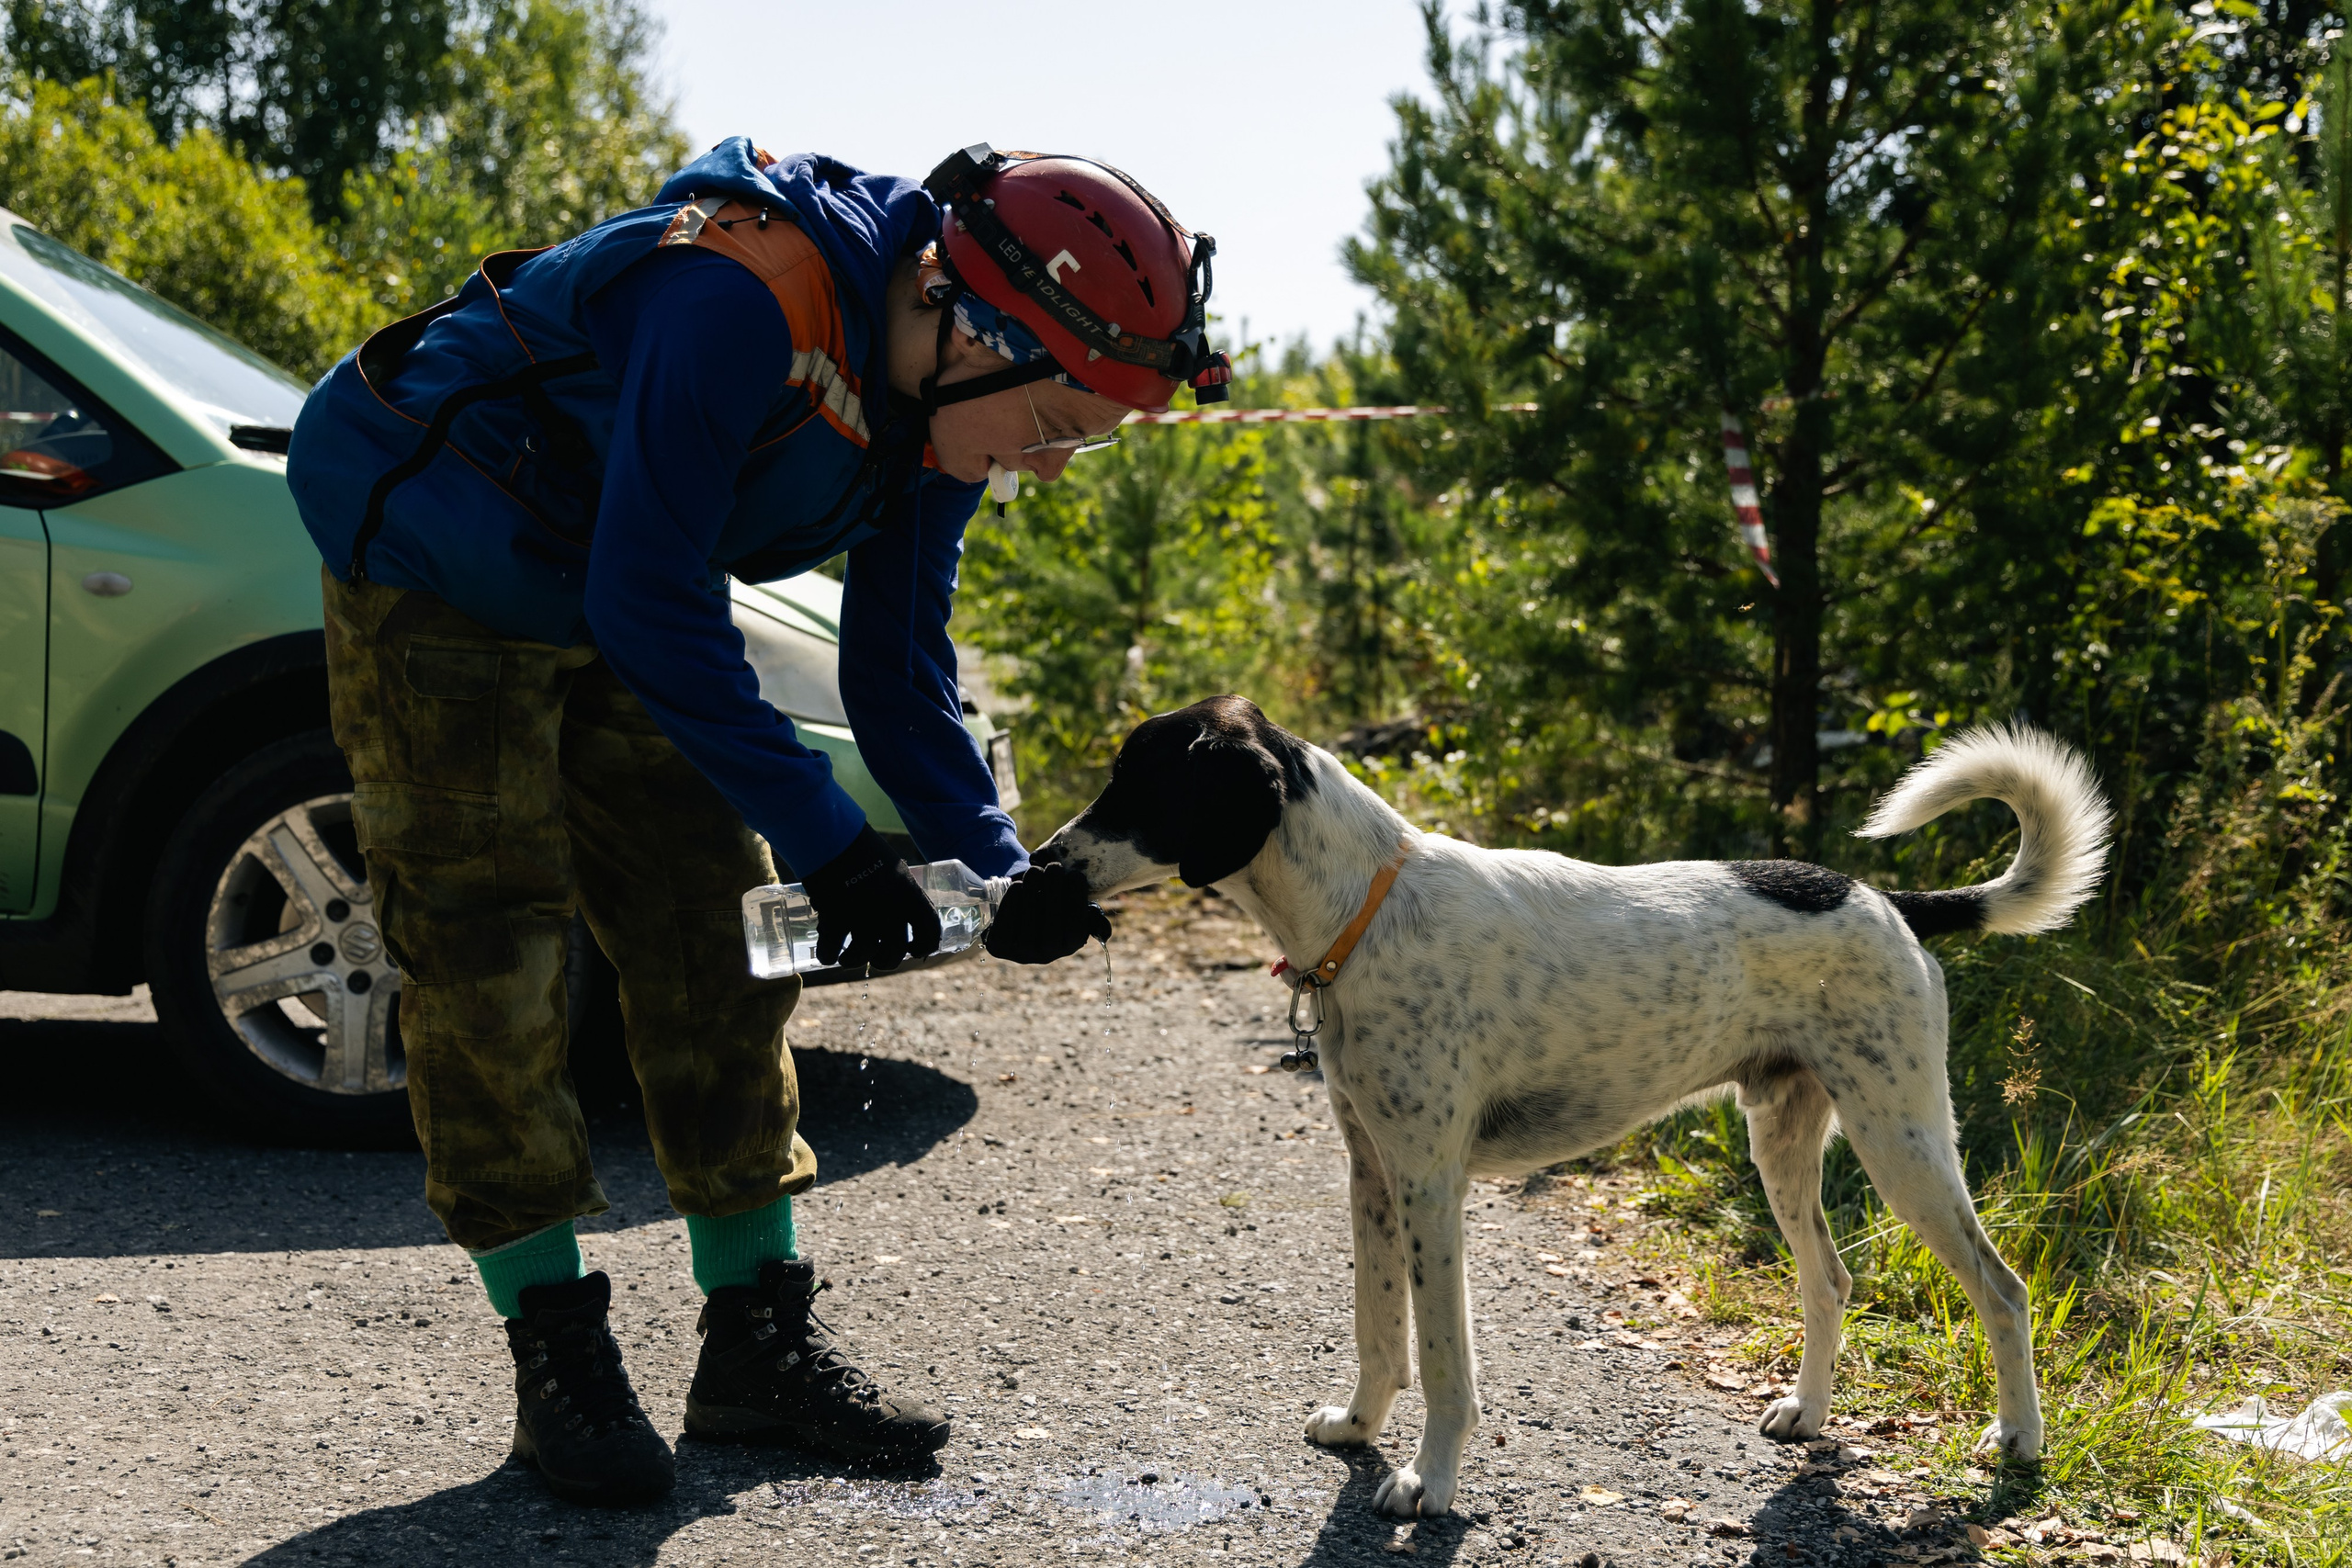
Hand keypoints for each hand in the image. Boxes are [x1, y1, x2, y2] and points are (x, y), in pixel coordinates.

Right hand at [801, 826, 941, 970]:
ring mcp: (862, 916)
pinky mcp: (835, 918)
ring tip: (845, 957)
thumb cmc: (862, 847)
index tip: (914, 950)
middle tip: (875, 958)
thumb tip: (896, 915)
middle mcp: (891, 909)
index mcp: (910, 894)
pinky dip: (828, 954)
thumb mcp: (893, 868)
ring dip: (853, 961)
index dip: (925, 946)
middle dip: (885, 961)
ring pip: (863, 956)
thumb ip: (898, 893)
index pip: (930, 930)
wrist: (832, 836)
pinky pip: (831, 949)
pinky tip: (827, 952)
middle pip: (895, 952)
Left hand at [983, 861, 1112, 963]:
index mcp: (1070, 946)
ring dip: (1032, 892)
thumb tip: (1105, 933)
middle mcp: (1047, 956)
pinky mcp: (999, 946)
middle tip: (1055, 868)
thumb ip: (1091, 918)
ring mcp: (1021, 953)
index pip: (1076, 926)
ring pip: (1028, 923)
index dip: (1077, 900)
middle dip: (1054, 893)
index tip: (1075, 875)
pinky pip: (1006, 923)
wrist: (1019, 915)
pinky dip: (1012, 902)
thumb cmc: (1052, 907)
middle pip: (1051, 925)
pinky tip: (1018, 885)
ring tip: (1035, 871)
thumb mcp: (1075, 911)